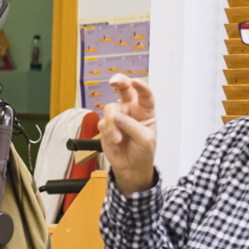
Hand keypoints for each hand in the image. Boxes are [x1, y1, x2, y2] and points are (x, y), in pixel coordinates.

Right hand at [96, 74, 157, 192]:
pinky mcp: (106, 126)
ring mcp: (118, 117)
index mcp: (145, 111)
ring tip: (117, 138)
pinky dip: (108, 133)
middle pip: (124, 89)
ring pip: (110, 109)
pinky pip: (103, 124)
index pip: (144, 94)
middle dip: (119, 81)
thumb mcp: (145, 140)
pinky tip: (115, 141)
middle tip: (114, 81)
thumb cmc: (143, 153)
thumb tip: (118, 117)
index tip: (135, 83)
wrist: (131, 167)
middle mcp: (130, 110)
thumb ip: (132, 127)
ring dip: (112, 124)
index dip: (141, 87)